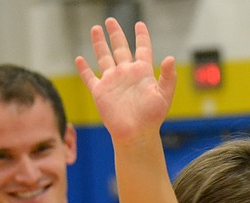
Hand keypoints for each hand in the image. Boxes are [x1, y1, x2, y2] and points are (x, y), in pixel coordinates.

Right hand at [75, 18, 176, 143]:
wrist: (136, 133)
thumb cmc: (152, 117)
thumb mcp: (164, 95)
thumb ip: (168, 76)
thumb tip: (170, 58)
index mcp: (142, 72)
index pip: (142, 49)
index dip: (141, 36)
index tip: (139, 25)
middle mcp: (126, 74)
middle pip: (120, 48)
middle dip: (116, 34)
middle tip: (111, 20)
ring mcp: (113, 82)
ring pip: (104, 58)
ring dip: (99, 44)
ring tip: (95, 29)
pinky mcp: (101, 92)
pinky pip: (90, 78)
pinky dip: (84, 69)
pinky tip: (79, 59)